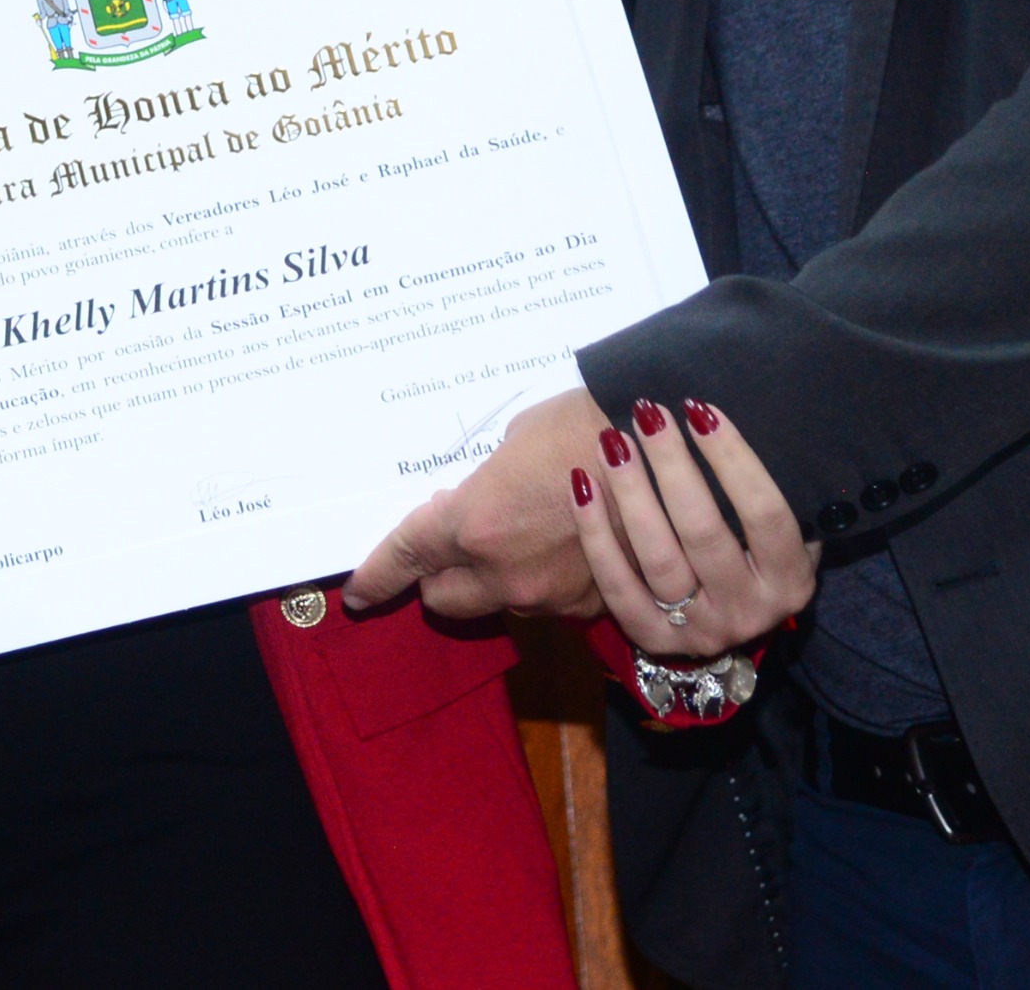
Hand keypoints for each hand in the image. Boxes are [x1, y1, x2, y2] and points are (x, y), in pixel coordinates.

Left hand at [344, 385, 604, 619]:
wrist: (670, 447)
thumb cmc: (586, 423)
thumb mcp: (515, 439)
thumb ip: (485, 483)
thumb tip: (480, 500)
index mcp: (472, 525)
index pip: (405, 559)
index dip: (376, 576)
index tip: (358, 592)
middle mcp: (505, 574)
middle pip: (445, 600)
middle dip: (441, 576)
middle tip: (456, 541)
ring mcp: (551, 597)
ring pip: (501, 603)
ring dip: (498, 577)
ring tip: (527, 531)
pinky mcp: (593, 605)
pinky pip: (550, 602)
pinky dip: (547, 580)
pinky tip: (568, 544)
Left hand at [577, 397, 813, 656]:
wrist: (732, 616)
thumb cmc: (756, 549)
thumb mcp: (783, 529)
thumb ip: (771, 488)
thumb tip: (723, 417)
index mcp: (790, 580)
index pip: (764, 514)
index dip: (732, 458)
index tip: (699, 409)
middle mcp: (749, 611)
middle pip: (704, 532)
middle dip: (672, 465)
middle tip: (647, 413)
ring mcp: (700, 630)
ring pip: (657, 557)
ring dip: (631, 492)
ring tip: (612, 440)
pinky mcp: (652, 639)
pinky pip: (616, 584)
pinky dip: (595, 533)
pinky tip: (582, 483)